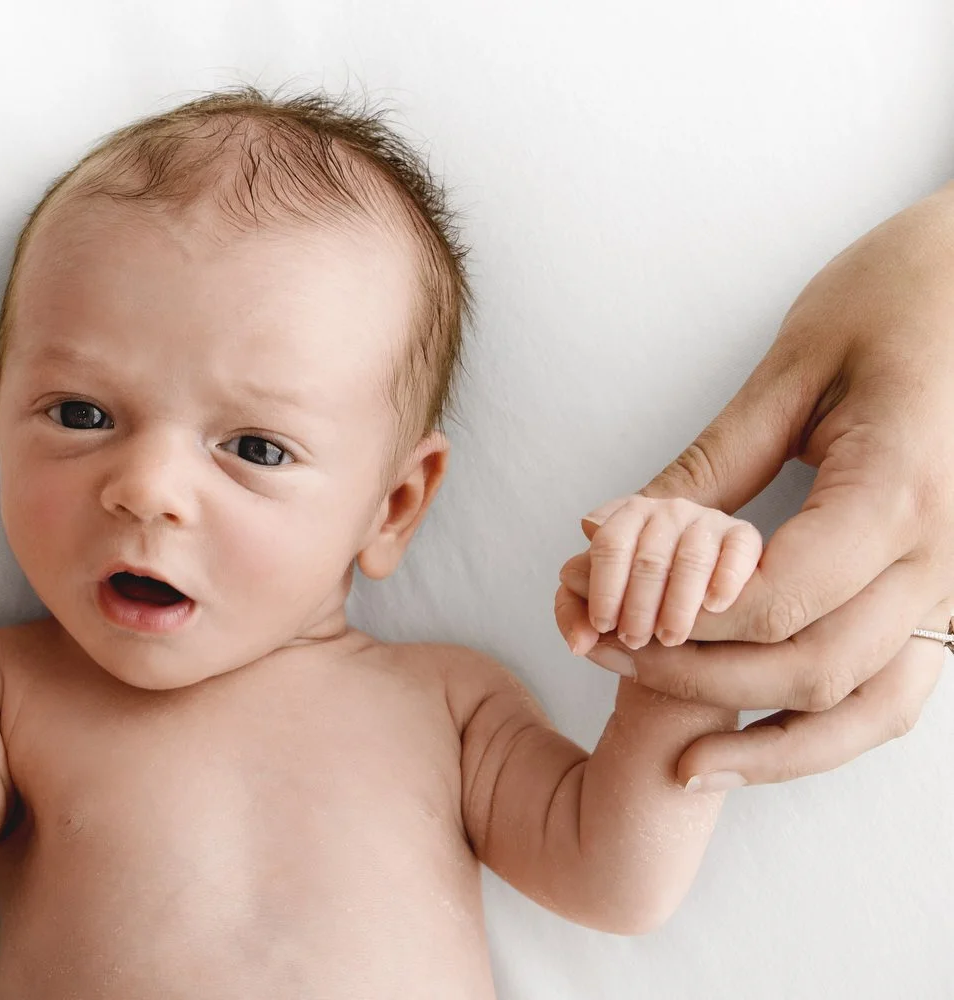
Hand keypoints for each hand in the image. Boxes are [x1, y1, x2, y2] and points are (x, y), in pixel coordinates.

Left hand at [554, 495, 762, 653]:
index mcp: (628, 516)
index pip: (609, 545)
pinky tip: (715, 606)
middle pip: (648, 558)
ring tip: (670, 637)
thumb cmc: (641, 590)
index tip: (602, 625)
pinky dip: (726, 579)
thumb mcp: (604, 593)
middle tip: (635, 640)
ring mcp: (708, 520)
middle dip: (638, 606)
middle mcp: (668, 511)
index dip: (602, 588)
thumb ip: (577, 613)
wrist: (694, 565)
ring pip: (691, 559)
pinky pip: (739, 551)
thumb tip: (578, 642)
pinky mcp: (743, 535)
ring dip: (678, 604)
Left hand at [560, 180, 953, 787]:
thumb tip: (608, 532)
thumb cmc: (901, 295)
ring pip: (870, 708)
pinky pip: (898, 692)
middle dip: (698, 678)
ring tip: (683, 758)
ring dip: (770, 739)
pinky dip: (829, 731)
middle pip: (813, 666)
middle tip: (607, 658)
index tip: (606, 614)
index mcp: (903, 492)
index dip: (681, 623)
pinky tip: (755, 739)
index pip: (778, 600)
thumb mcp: (793, 370)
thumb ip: (709, 465)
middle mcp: (948, 556)